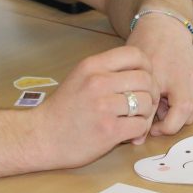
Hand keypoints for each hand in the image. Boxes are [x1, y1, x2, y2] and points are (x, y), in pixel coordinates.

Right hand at [25, 47, 159, 168]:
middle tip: (144, 103)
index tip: (143, 80)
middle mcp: (98, 82)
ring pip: (146, 103)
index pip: (135, 55)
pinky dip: (139, 130)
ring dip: (145, 113)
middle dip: (150, 93)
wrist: (41, 137)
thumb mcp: (80, 77)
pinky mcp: (109, 130)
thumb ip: (106, 70)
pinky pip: (141, 125)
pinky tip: (129, 132)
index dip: (146, 67)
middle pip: (146, 80)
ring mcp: (103, 106)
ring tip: (133, 118)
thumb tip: (142, 69)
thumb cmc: (63, 109)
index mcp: (92, 66)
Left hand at [125, 13, 192, 135]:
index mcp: (168, 76)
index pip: (176, 116)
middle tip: (156, 116)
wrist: (164, 27)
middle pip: (187, 116)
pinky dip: (187, 107)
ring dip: (180, 116)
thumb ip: (137, 107)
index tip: (150, 127)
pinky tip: (172, 97)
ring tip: (163, 104)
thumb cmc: (146, 49)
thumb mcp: (135, 76)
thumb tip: (136, 141)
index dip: (163, 128)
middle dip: (171, 122)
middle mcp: (188, 78)